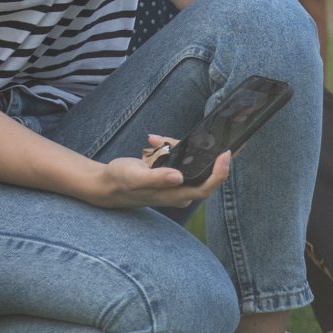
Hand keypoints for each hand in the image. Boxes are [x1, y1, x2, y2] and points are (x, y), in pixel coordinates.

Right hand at [89, 145, 228, 207]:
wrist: (106, 183)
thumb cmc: (120, 181)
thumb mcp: (135, 177)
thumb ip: (156, 178)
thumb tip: (178, 178)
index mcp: (174, 196)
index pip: (205, 188)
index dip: (219, 173)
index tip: (225, 154)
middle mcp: (179, 192)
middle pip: (205, 175)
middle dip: (209, 156)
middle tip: (214, 136)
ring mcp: (175, 185)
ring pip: (191, 164)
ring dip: (182, 148)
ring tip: (160, 140)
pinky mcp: (170, 176)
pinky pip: (179, 159)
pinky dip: (170, 147)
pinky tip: (153, 141)